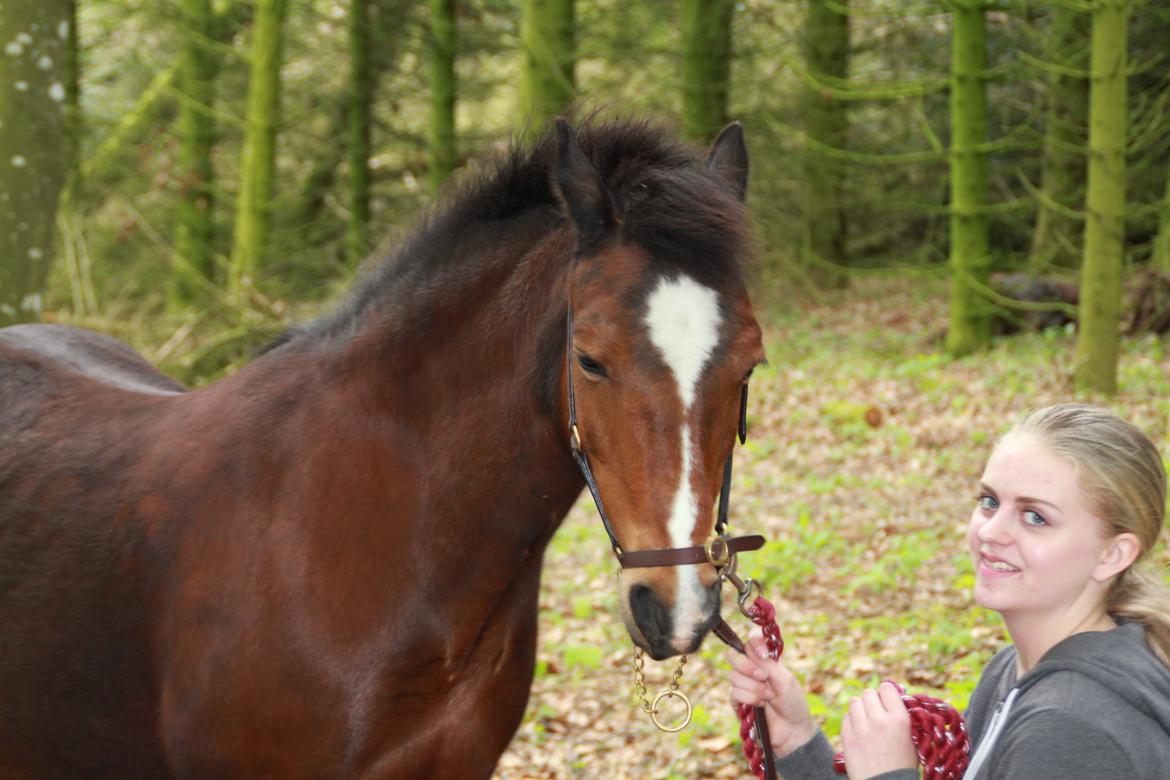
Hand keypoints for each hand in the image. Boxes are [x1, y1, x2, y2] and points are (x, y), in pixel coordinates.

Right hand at [727, 628, 817, 757]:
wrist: (792, 730)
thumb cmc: (793, 703)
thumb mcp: (785, 679)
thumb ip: (768, 663)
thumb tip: (750, 649)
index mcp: (764, 660)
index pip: (750, 641)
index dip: (753, 642)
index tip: (763, 654)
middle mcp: (750, 669)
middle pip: (733, 655)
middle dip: (747, 666)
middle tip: (763, 676)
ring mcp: (742, 685)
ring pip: (734, 675)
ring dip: (753, 687)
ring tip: (768, 697)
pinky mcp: (737, 701)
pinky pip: (734, 692)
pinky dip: (749, 698)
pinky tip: (760, 705)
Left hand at [839, 681, 916, 779]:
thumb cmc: (901, 765)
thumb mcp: (909, 739)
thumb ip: (898, 717)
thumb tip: (889, 699)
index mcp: (899, 720)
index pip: (886, 688)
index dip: (885, 693)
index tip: (885, 700)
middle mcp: (880, 720)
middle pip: (868, 693)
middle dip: (871, 700)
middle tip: (875, 711)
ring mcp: (861, 729)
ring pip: (854, 702)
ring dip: (860, 708)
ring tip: (865, 719)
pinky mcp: (848, 738)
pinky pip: (846, 717)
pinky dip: (851, 720)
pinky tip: (858, 730)